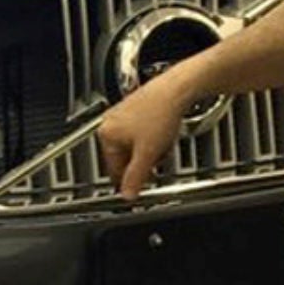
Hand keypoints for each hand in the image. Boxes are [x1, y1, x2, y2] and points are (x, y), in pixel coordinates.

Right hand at [96, 65, 194, 199]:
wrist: (176, 90)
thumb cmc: (159, 113)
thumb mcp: (147, 153)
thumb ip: (135, 177)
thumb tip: (127, 194)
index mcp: (107, 134)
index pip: (114, 169)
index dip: (130, 181)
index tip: (140, 187)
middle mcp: (111, 123)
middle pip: (125, 157)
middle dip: (144, 162)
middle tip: (158, 159)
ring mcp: (123, 114)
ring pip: (136, 146)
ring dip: (152, 151)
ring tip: (164, 145)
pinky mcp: (137, 109)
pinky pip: (143, 134)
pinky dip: (155, 139)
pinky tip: (165, 135)